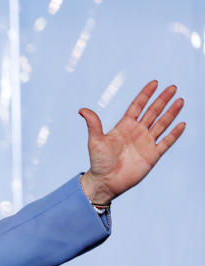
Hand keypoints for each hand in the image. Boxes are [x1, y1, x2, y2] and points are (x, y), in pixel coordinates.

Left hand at [79, 80, 184, 203]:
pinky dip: (174, 133)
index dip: (145, 95)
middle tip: (172, 87)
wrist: (106, 182)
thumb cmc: (99, 162)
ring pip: (162, 124)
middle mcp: (137, 132)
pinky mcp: (152, 155)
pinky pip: (166, 142)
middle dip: (162, 100)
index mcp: (124, 126)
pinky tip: (181, 124)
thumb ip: (93, 124)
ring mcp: (146, 143)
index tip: (155, 83)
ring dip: (171, 113)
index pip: (137, 106)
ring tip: (180, 101)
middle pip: (153, 112)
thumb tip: (82, 110)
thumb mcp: (95, 140)